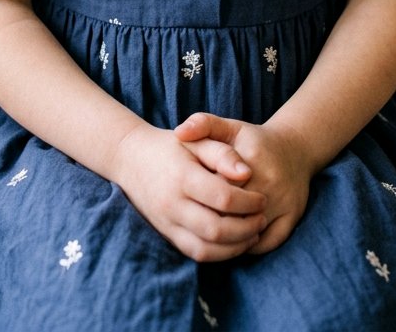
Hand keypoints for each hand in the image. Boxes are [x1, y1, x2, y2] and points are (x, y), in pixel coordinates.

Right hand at [111, 121, 266, 261]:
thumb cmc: (171, 146)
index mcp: (182, 177)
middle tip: (263, 219)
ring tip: (254, 234)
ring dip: (235, 247)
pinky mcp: (166, 235)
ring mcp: (167, 223)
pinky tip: (235, 243)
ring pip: (206, 249)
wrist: (132, 159)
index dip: (249, 202)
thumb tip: (247, 173)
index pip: (223, 198)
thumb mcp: (197, 140)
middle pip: (217, 229)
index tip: (262, 199)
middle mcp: (172, 204)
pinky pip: (195, 254)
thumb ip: (223, 153)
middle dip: (246, 228)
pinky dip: (219, 254)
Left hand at [174, 113, 311, 254]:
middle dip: (213, 217)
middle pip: (232, 211)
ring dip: (230, 236)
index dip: (202, 196)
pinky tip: (235, 240)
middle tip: (199, 218)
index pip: (217, 187)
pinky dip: (249, 246)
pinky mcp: (292, 217)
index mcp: (249, 159)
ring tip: (213, 231)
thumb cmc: (254, 141)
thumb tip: (178, 132)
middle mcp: (269, 181)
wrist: (295, 149)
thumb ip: (203, 124)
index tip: (193, 198)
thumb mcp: (230, 127)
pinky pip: (267, 242)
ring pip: (249, 230)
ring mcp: (283, 201)